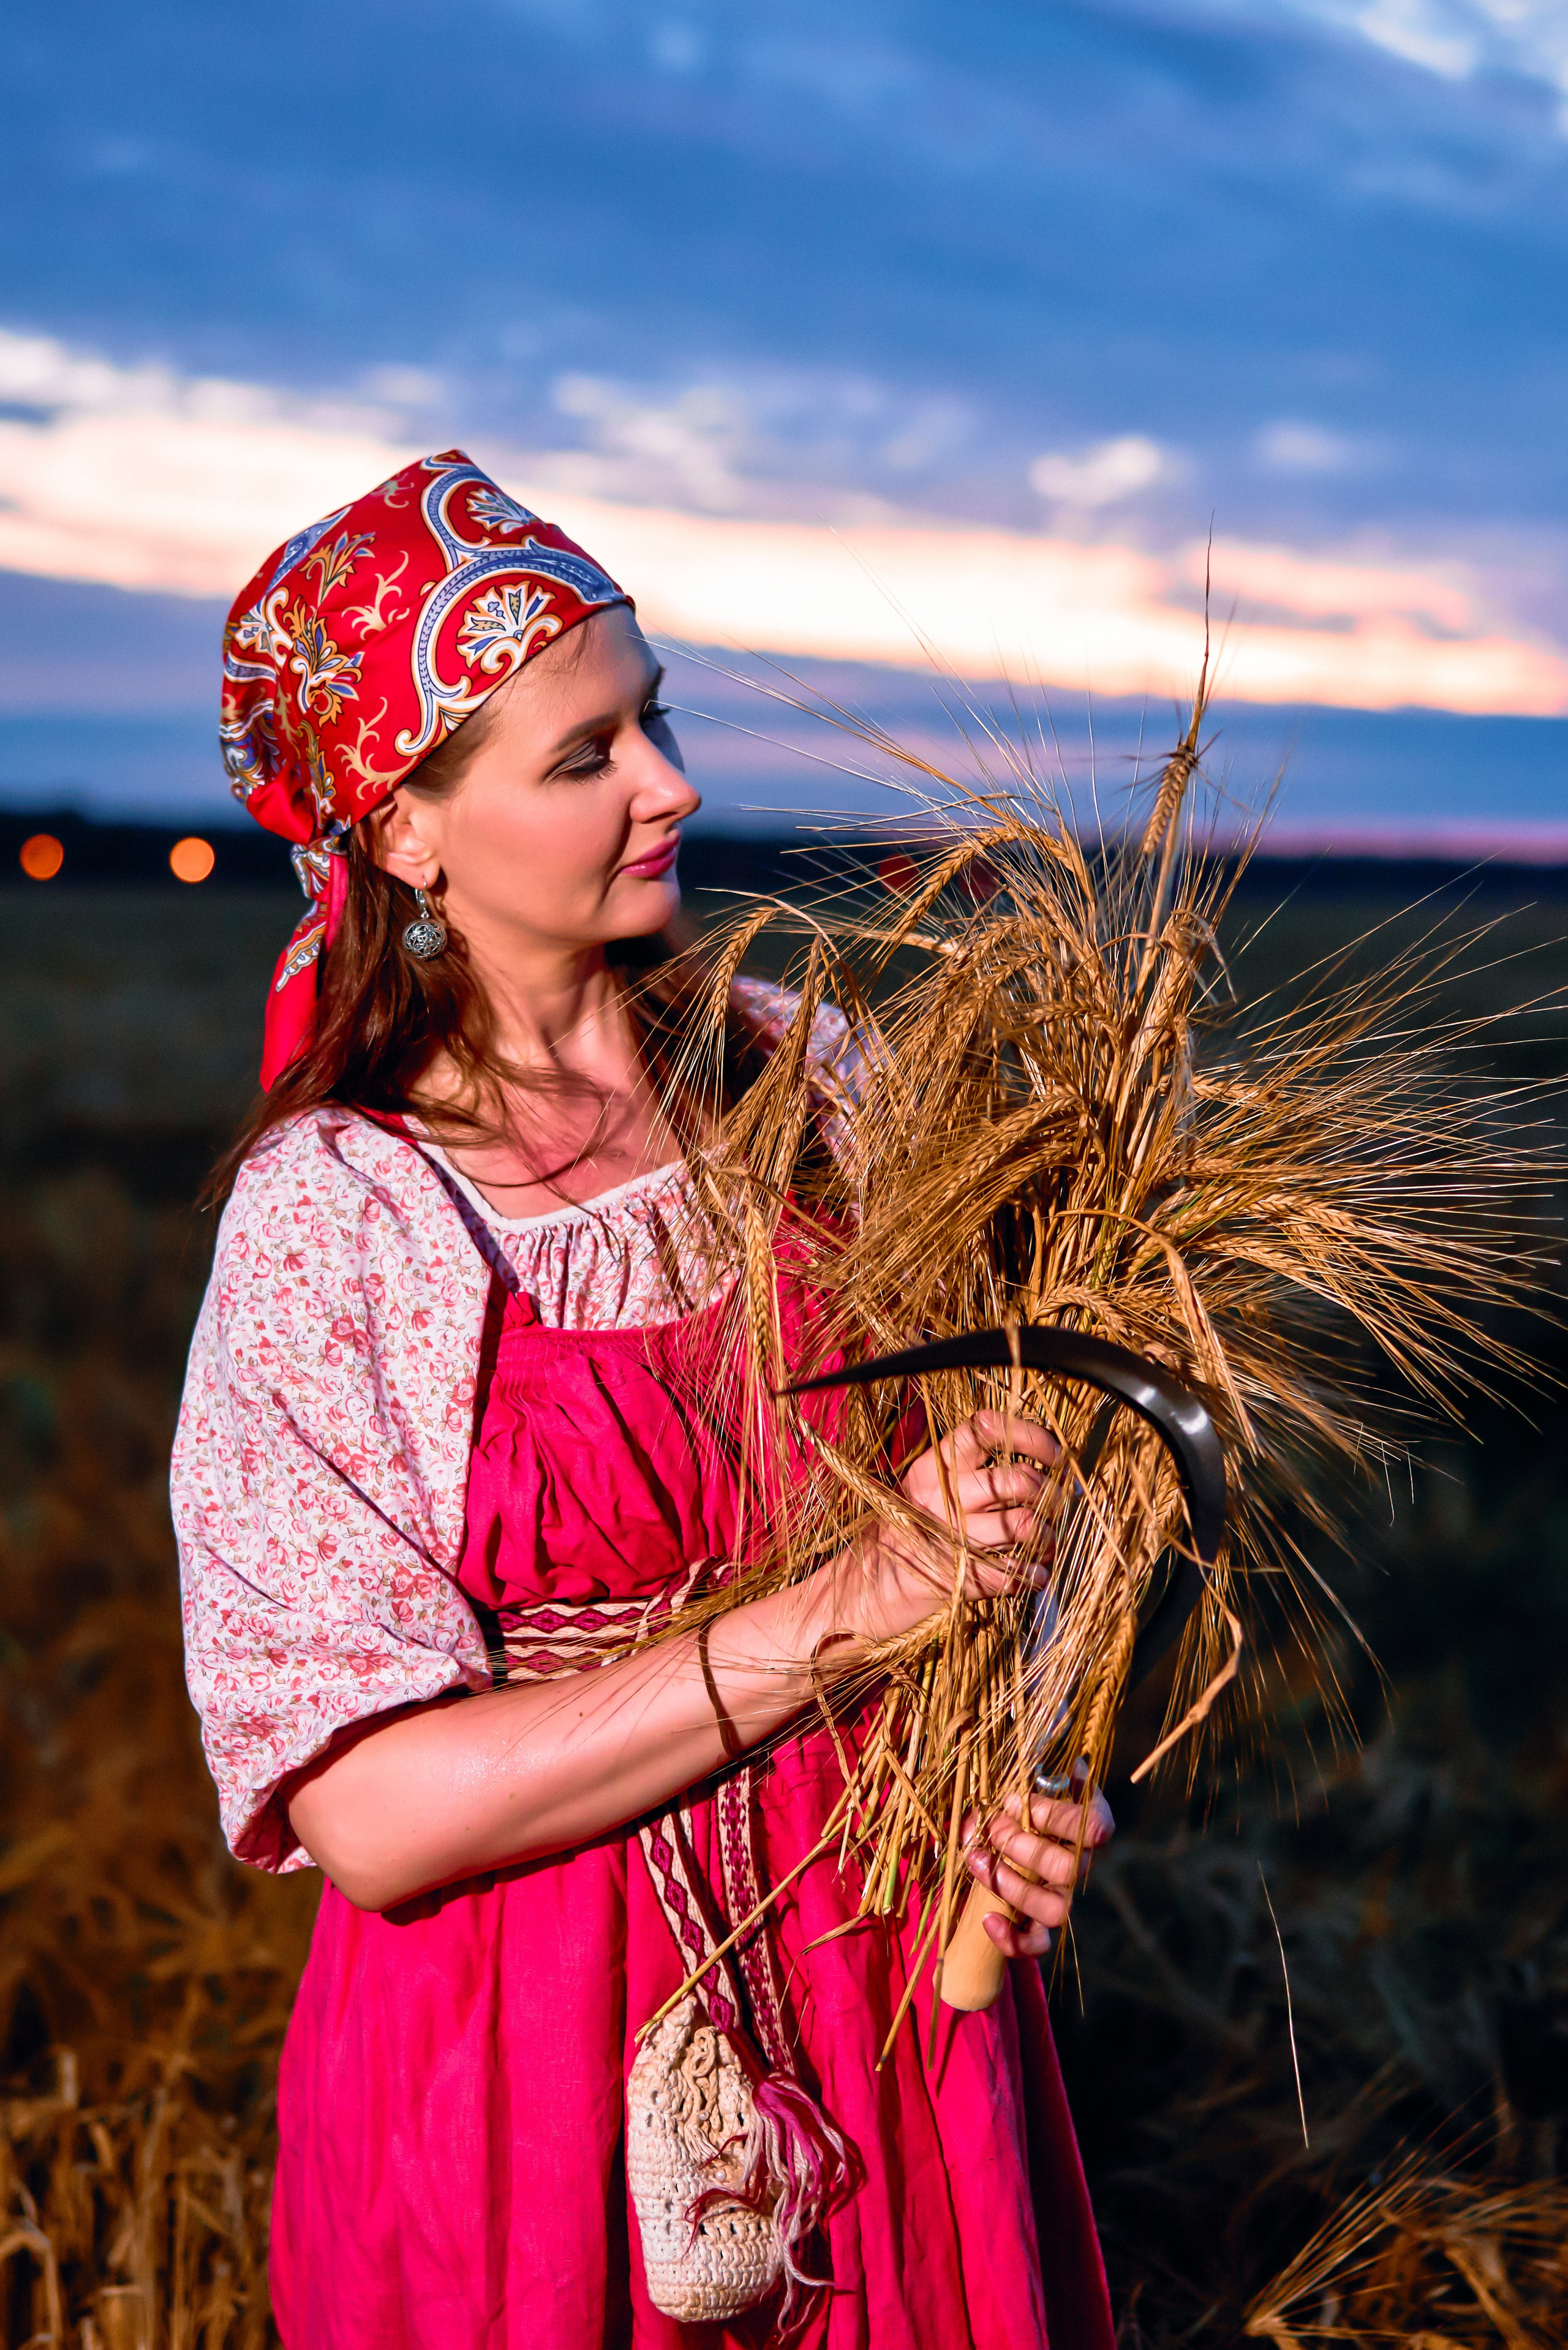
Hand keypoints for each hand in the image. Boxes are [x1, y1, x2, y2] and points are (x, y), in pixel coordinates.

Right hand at [829, 1410, 1059, 1649]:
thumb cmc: (898, 1542)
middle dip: (1050, 1495)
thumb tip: (1034, 1471)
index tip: (1054, 1455)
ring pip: (1023, 1524)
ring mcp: (948, 1539)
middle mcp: (940, 1497)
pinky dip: (1033, 1576)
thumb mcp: (920, 1497)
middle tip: (1057, 1508)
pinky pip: (1014, 1573)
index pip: (985, 1429)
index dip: (1030, 1435)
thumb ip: (967, 1479)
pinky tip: (1035, 1577)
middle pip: (1016, 1479)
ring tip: (1045, 1547)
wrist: (856, 1599)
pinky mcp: (958, 1580)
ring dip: (1046, 1538)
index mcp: (931, 1469)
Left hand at [962, 1786, 1115, 1958]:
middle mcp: (1082, 1864)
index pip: (1091, 1828)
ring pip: (1054, 1910)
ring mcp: (1064, 1896)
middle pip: (1066, 1869)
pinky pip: (1037, 1944)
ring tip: (976, 1858)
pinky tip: (987, 1918)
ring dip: (1011, 1885)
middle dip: (1020, 1846)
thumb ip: (1048, 1772)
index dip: (1052, 1817)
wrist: (1012, 1827)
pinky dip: (1012, 1938)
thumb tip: (1077, 1766)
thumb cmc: (1025, 1796)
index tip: (1015, 1799)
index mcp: (1089, 1825)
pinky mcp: (1042, 1923)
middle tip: (991, 1826)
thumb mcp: (1034, 1777)